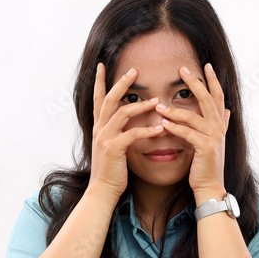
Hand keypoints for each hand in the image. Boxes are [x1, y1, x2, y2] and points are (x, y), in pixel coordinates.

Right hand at [89, 64, 165, 199]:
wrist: (102, 191)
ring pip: (122, 112)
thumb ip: (117, 134)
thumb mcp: (111, 148)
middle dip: (122, 83)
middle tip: (134, 71)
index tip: (102, 66)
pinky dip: (147, 130)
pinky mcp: (114, 149)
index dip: (100, 82)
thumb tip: (126, 125)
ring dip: (141, 105)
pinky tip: (160, 129)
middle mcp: (99, 129)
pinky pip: (132, 134)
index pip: (98, 99)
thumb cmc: (111, 171)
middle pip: (110, 99)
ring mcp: (105, 138)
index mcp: (98, 127)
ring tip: (157, 101)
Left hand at [154, 63, 230, 196]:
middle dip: (196, 83)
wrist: (210, 187)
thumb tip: (227, 110)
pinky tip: (163, 123)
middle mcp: (219, 128)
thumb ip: (220, 125)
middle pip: (208, 99)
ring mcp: (214, 138)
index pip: (218, 97)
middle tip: (183, 69)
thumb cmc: (207, 166)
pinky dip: (175, 127)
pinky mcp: (205, 148)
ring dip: (174, 110)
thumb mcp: (214, 142)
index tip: (206, 66)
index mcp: (220, 125)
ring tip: (158, 105)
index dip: (213, 81)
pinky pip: (188, 133)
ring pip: (193, 116)